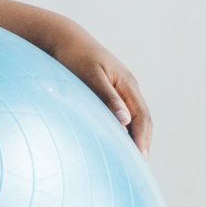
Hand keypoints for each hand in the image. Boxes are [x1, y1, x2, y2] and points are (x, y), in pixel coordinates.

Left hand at [43, 24, 152, 156]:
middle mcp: (127, 88)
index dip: (142, 140)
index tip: (140, 160)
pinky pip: (120, 115)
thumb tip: (124, 120)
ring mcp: (118, 90)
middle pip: (142, 121)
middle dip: (143, 143)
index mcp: (127, 84)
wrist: (63, 39)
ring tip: (129, 160)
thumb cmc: (74, 56)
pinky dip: (121, 131)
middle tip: (139, 167)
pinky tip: (112, 143)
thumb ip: (106, 97)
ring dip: (134, 138)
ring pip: (133, 119)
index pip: (142, 118)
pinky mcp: (107, 92)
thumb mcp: (90, 75)